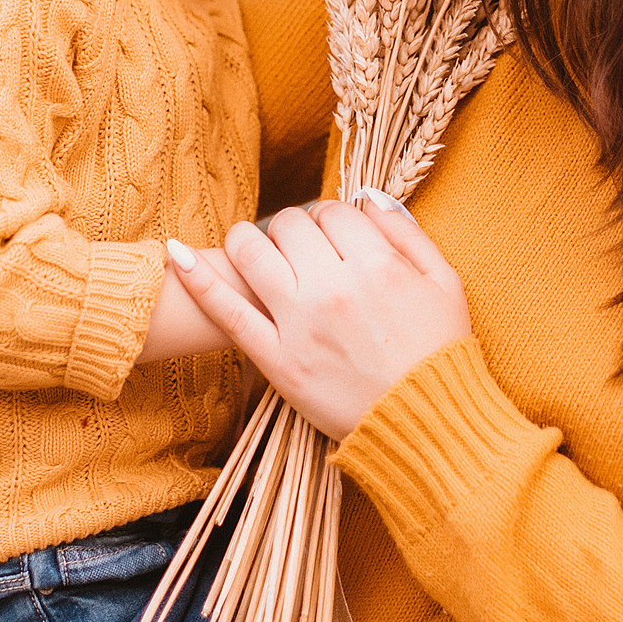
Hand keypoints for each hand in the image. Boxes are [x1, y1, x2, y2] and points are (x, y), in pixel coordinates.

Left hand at [172, 197, 470, 441]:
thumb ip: (408, 234)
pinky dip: (198, 279)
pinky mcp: (276, 359)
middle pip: (291, 225)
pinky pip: (228, 312)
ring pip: (253, 252)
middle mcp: (333, 287)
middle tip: (302, 248)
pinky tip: (177, 254)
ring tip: (253, 246)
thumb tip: (370, 198)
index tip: (334, 236)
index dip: (332, 219)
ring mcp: (299, 323)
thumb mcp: (445, 283)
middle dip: (294, 227)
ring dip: (248, 239)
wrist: (426, 423)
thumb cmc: (439, 353)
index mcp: (377, 265)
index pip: (334, 212)